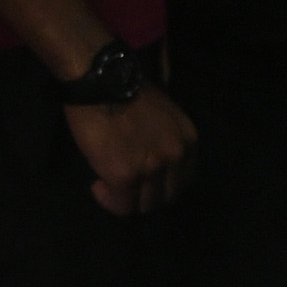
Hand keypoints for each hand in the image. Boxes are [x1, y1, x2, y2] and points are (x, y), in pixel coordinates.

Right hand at [64, 87, 196, 215]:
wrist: (100, 81)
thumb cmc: (124, 91)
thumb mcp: (162, 117)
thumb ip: (164, 142)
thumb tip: (150, 163)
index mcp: (188, 141)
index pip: (183, 180)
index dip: (161, 185)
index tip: (143, 180)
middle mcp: (175, 157)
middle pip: (166, 197)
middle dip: (145, 196)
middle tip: (124, 186)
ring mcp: (152, 168)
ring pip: (145, 205)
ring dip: (126, 199)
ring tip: (108, 185)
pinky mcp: (126, 177)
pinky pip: (122, 205)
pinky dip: (109, 200)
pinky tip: (98, 186)